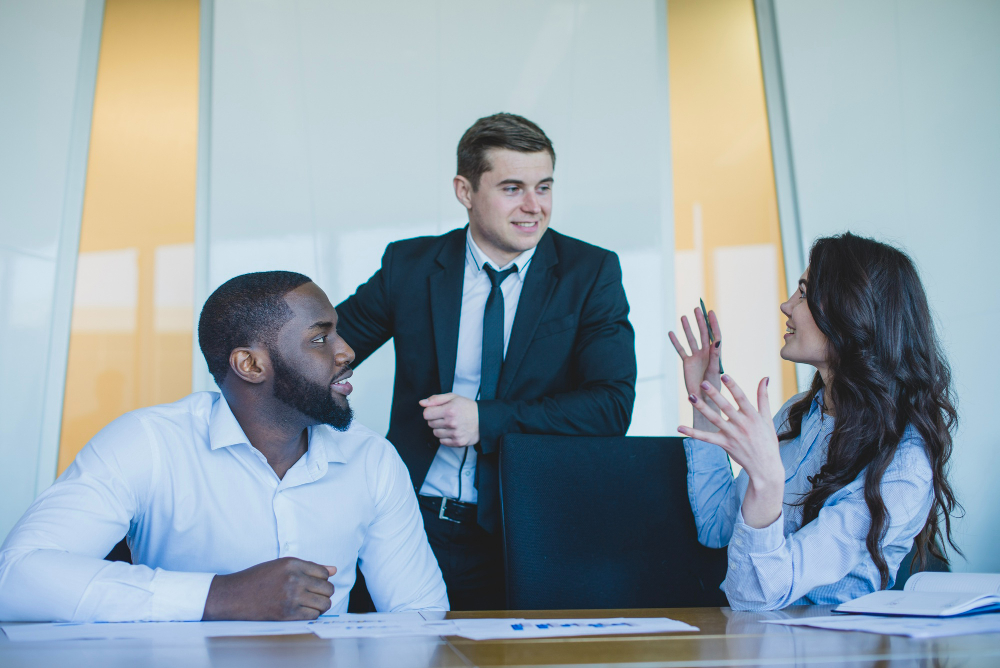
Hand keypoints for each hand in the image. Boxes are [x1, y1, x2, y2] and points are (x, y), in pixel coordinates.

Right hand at [202, 557, 336, 620]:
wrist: (234, 596)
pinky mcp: (288, 613)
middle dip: (325, 593)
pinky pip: (313, 615)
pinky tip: (303, 611)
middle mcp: (294, 579)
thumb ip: (309, 567)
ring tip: (311, 604)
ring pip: (324, 603)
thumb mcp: (281, 565)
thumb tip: (333, 569)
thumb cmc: (257, 578)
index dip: (322, 579)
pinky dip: (312, 615)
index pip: (324, 573)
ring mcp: (292, 597)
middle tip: (314, 595)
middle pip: (327, 588)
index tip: (315, 583)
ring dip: (321, 605)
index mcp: (293, 564)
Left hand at [420, 393, 478, 446]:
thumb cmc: (467, 407)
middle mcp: (452, 422)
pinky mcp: (458, 442)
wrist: (483, 419)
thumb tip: (422, 403)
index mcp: (449, 410)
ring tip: (450, 424)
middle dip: (435, 419)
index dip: (430, 411)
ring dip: (440, 429)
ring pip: (435, 433)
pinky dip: (445, 437)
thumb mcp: (453, 397)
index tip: (437, 411)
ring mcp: (455, 433)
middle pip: (430, 424)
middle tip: (446, 417)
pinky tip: (453, 431)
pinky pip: (442, 441)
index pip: (426, 414)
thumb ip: (436, 399)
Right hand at [668, 308, 722, 430]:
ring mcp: (696, 358)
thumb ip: (716, 356)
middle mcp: (706, 354)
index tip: (710, 312)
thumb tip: (717, 340)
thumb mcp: (715, 371)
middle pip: (703, 334)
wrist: (703, 402)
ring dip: (687, 328)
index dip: (713, 323)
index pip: (715, 335)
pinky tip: (671, 333)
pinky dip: (676, 342)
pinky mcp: (687, 364)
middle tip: (697, 308)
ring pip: (691, 340)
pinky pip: (681, 350)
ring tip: (684, 316)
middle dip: (700, 321)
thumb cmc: (713, 390)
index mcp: (715, 355)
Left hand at [678, 374, 784, 528]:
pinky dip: (692, 433)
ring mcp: (732, 435)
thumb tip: (765, 377)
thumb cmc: (767, 441)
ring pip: (714, 419)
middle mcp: (742, 425)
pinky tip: (680, 427)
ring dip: (702, 408)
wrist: (765, 467)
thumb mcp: (767, 418)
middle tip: (702, 382)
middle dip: (714, 394)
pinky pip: (706, 438)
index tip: (724, 376)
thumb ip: (763, 397)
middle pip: (725, 407)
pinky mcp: (725, 444)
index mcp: (753, 416)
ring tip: (690, 397)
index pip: (742, 398)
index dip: (733, 387)